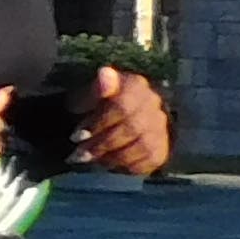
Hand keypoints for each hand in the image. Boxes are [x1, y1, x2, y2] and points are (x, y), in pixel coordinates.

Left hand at [76, 63, 168, 178]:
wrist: (106, 121)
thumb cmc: (92, 106)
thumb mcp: (85, 97)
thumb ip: (95, 89)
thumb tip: (105, 72)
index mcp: (135, 85)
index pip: (122, 106)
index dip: (98, 123)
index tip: (77, 136)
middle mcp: (154, 104)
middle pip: (132, 128)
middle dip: (102, 144)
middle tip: (79, 154)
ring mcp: (161, 126)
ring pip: (143, 146)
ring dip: (113, 157)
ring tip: (91, 160)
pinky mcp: (162, 147)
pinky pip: (151, 160)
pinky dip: (128, 166)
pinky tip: (110, 165)